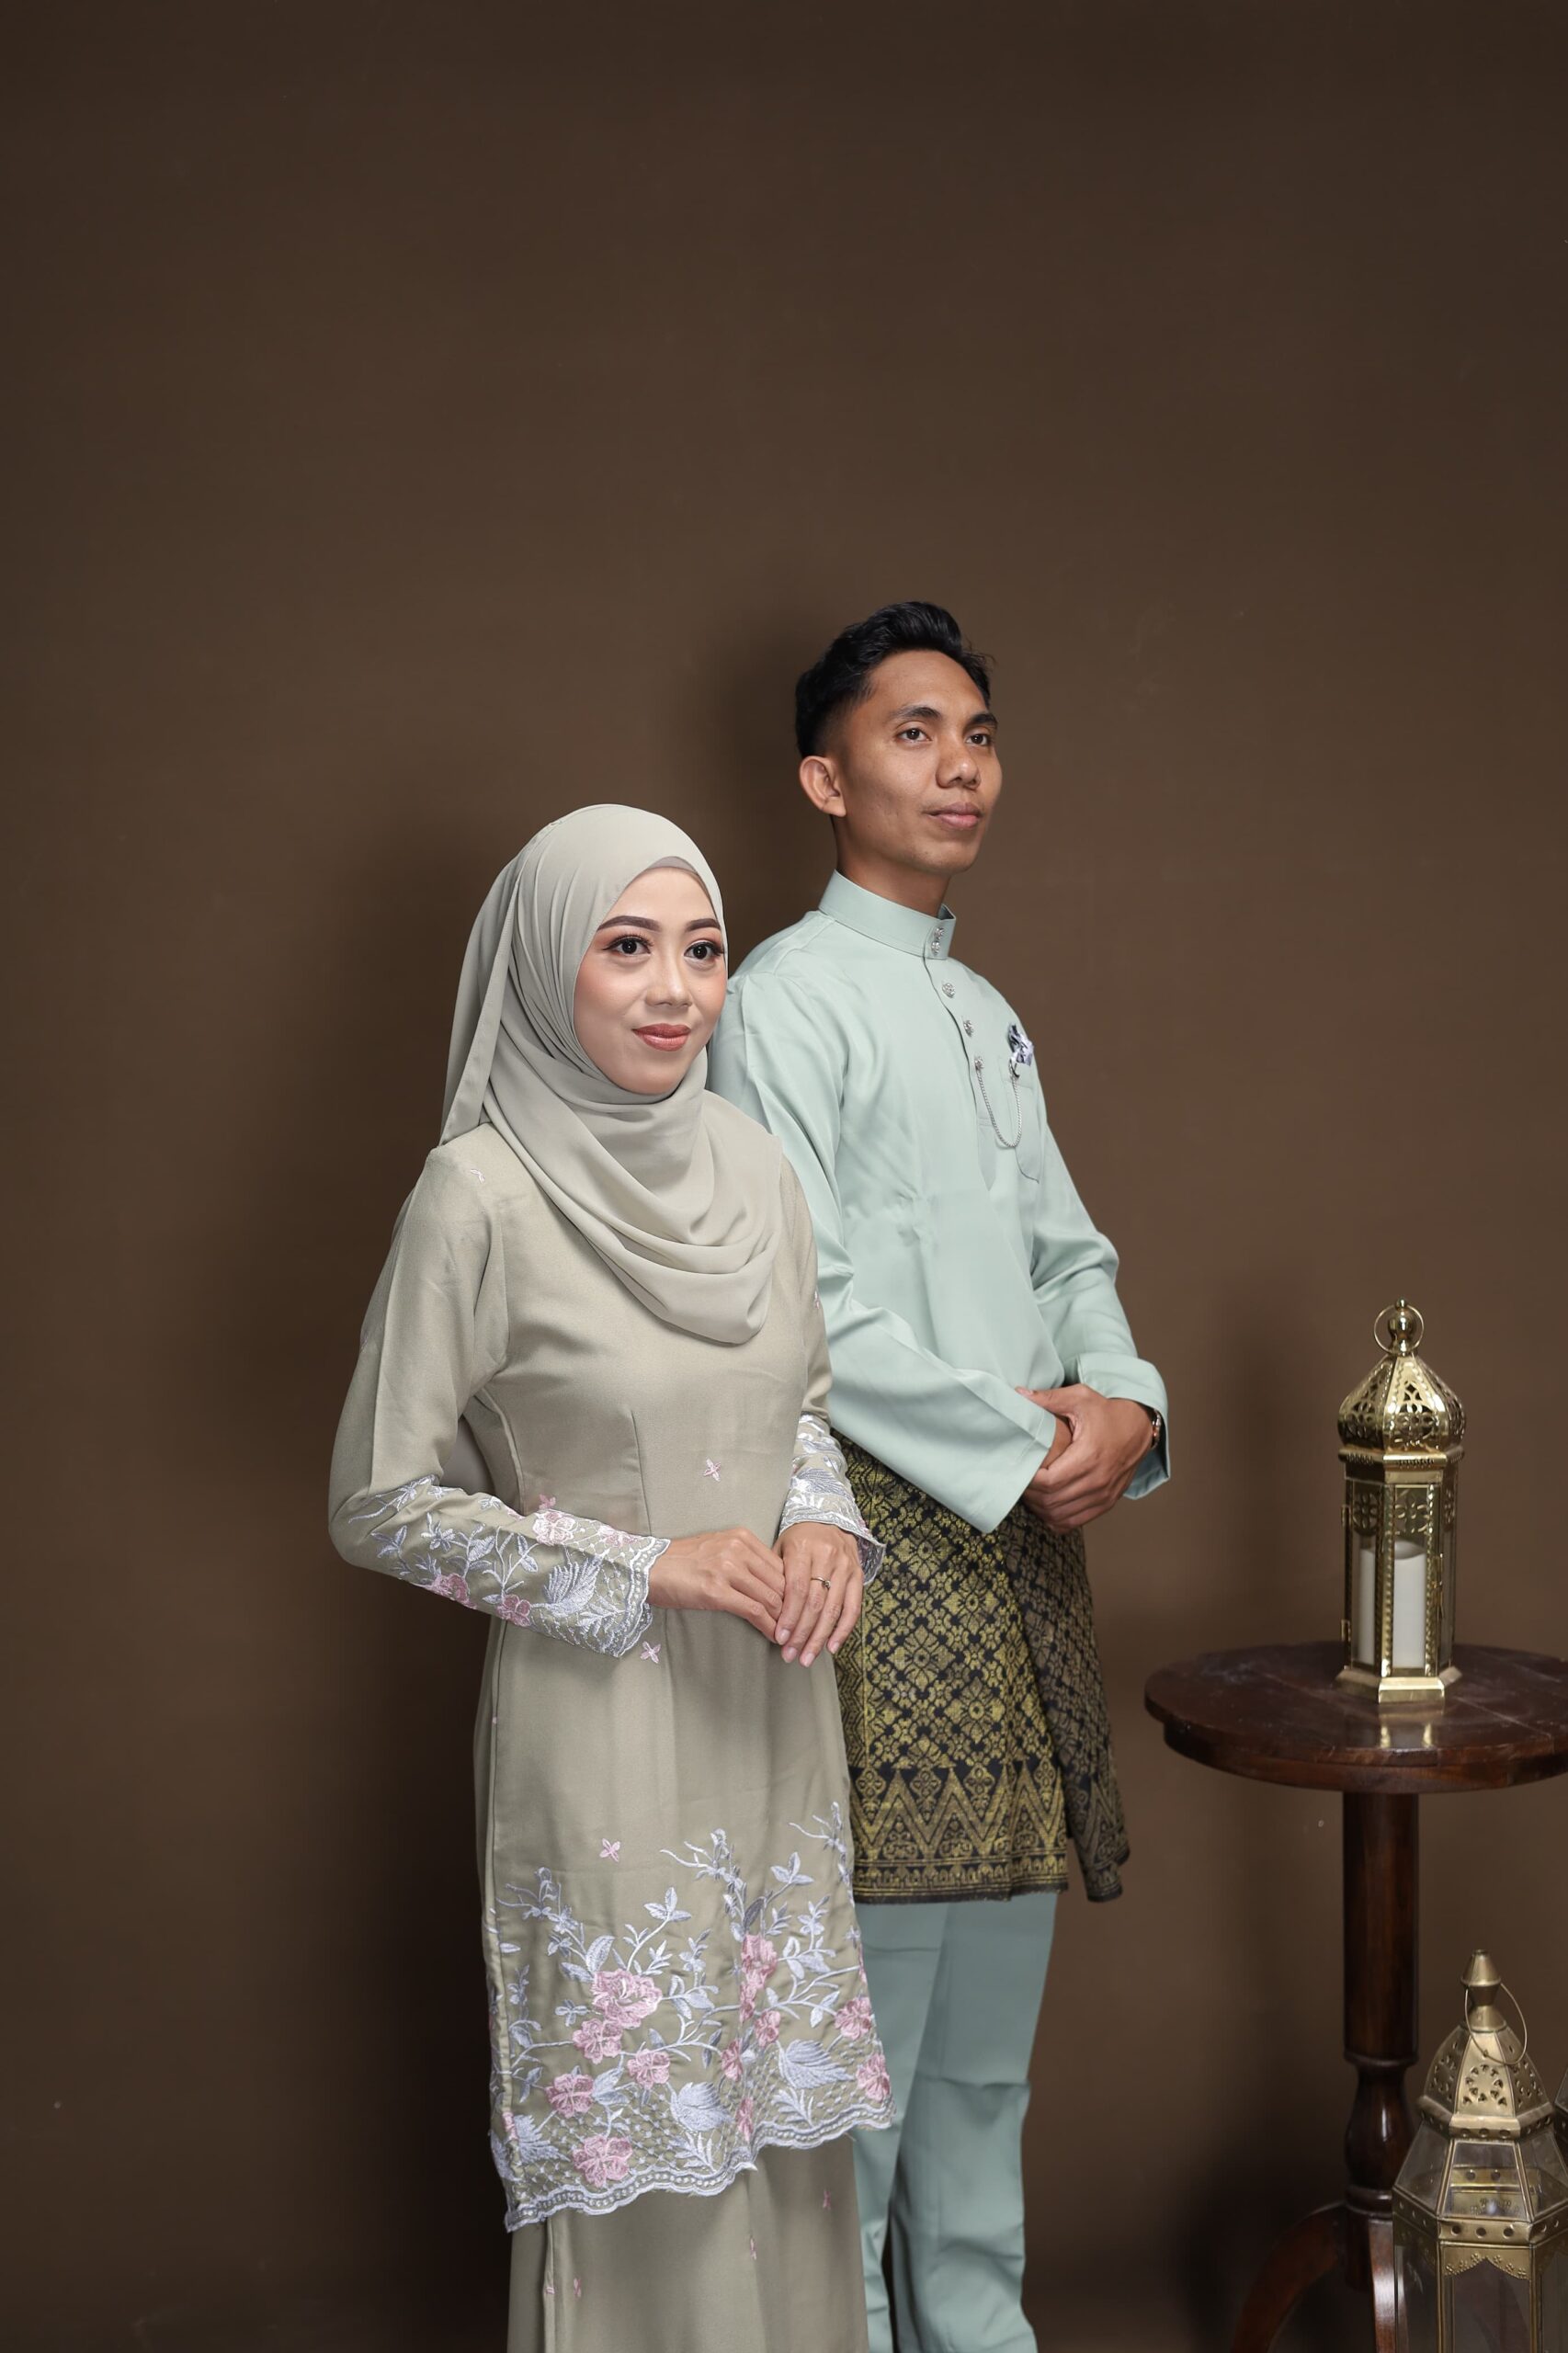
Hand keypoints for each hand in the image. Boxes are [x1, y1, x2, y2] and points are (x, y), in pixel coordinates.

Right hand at [649, 1527, 786, 1639]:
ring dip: (784, 1621)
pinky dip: (768, 1626)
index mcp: (742, 1537)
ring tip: (790, 1637)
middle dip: (793, 1608)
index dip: (793, 1591)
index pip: (781, 1566)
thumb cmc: (682, 1562)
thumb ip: (745, 1560)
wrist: (648, 1568)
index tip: (798, 1608)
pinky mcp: (716, 1591)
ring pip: (771, 1598)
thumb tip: (773, 1584)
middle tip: (799, 1628)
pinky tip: (774, 1637)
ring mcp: (727, 1569)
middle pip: (780, 1582)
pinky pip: (754, 1611)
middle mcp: (738, 1549)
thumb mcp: (718, 1549)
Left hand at [775, 1523, 863, 1666]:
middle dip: (802, 1633)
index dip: (789, 1616)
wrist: (828, 1517)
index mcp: (803, 1549)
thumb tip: (764, 1612)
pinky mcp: (858, 1575)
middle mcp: (827, 1558)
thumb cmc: (797, 1539)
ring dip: (819, 1637)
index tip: (780, 1637)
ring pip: (833, 1609)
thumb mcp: (780, 1548)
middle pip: (815, 1603)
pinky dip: (843, 1630)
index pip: (797, 1589)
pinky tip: (831, 1647)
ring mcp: (845, 1567)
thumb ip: (774, 1576)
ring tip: (806, 1657)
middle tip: (790, 1655)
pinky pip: (853, 1608)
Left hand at [1018, 1385, 1152, 1530]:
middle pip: (1051, 1502)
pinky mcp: (1107, 1502)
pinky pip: (1074, 1522)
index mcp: (1089, 1456)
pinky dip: (1056, 1518)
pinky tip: (1047, 1504)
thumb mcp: (1081, 1397)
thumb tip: (1019, 1394)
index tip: (1019, 1469)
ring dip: (1040, 1508)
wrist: (1140, 1428)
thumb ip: (1050, 1398)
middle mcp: (1098, 1480)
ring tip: (1031, 1492)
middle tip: (1019, 1480)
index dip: (1028, 1480)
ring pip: (1060, 1516)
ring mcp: (1104, 1495)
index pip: (1048, 1482)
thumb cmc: (1108, 1412)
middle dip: (1030, 1495)